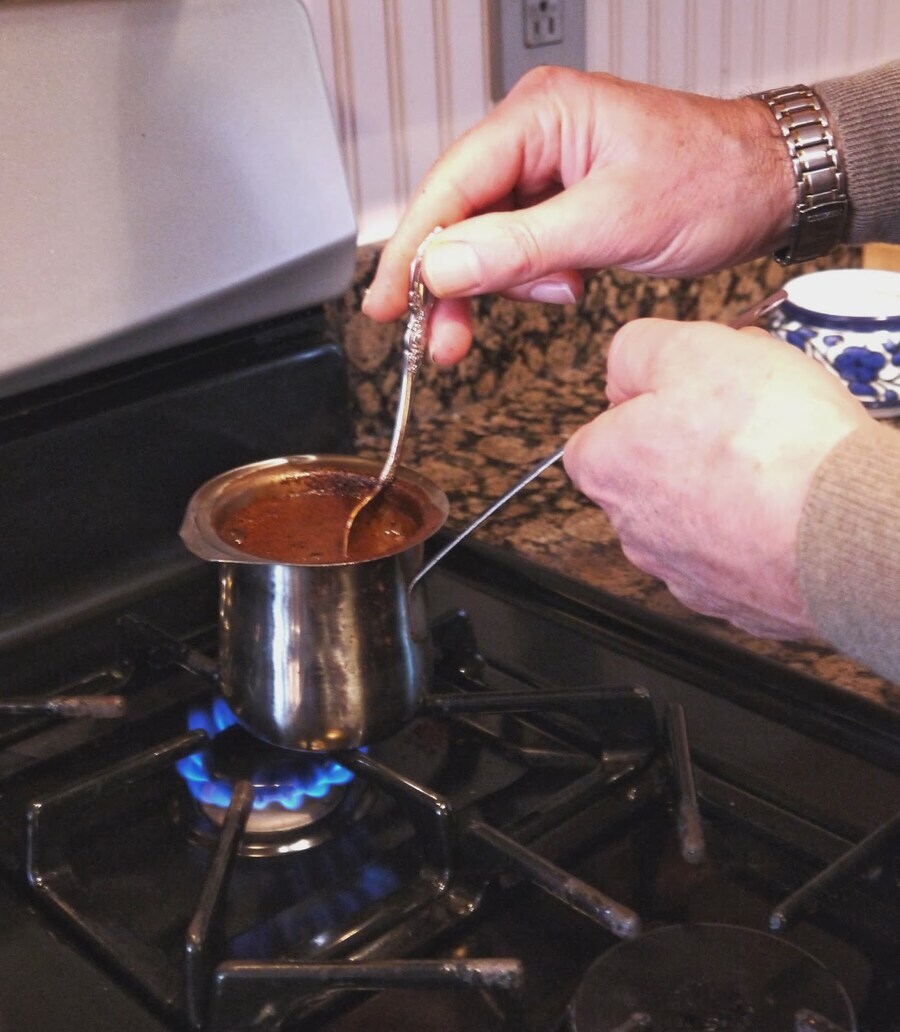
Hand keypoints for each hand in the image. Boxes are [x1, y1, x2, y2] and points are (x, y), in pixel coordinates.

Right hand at [363, 67, 793, 364]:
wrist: (771, 186)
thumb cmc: (712, 181)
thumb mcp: (611, 221)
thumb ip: (520, 247)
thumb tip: (442, 266)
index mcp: (540, 116)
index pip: (449, 185)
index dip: (412, 250)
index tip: (386, 305)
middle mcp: (535, 135)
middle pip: (460, 217)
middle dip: (455, 284)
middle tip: (444, 342)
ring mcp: (548, 169)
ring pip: (488, 240)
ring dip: (509, 284)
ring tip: (564, 290)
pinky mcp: (563, 200)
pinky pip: (521, 248)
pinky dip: (533, 279)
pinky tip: (568, 283)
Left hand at [563, 322, 870, 638]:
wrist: (842, 526)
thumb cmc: (772, 444)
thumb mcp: (692, 347)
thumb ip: (638, 348)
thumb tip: (625, 361)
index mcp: (607, 468)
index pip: (598, 432)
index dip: (643, 402)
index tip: (682, 391)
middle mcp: (632, 529)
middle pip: (646, 474)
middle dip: (685, 445)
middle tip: (738, 419)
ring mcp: (682, 571)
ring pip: (692, 515)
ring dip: (723, 489)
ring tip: (773, 461)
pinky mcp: (732, 600)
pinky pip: (736, 553)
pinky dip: (756, 531)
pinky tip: (789, 504)